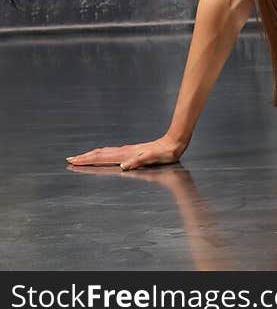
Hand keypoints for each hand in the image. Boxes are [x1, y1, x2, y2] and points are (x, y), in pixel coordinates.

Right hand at [65, 134, 186, 171]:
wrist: (174, 143)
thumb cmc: (164, 153)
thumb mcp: (153, 158)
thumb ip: (139, 161)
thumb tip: (123, 166)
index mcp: (126, 154)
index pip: (102, 157)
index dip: (87, 160)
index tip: (73, 161)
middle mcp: (124, 151)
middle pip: (100, 154)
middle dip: (84, 157)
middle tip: (70, 159)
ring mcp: (127, 151)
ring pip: (105, 153)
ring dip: (91, 155)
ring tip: (81, 158)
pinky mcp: (132, 151)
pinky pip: (111, 153)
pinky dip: (102, 155)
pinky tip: (102, 156)